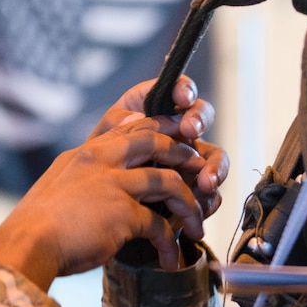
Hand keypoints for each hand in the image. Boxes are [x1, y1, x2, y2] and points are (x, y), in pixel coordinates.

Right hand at [0, 77, 229, 287]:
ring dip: (188, 205)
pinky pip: (160, 225)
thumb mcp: (58, 186)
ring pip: (168, 183)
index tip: (176, 141)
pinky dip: (170, 243)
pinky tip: (170, 259)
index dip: (160, 129)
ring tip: (196, 225)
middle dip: (183, 155)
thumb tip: (95, 184)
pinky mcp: (122, 214)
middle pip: (155, 141)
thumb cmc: (38, 226)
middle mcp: (100, 161)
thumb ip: (81, 176)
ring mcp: (112, 184)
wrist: (26, 245)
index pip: (130, 125)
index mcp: (85, 153)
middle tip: (200, 174)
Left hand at [86, 76, 228, 227]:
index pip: (175, 90)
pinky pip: (210, 192)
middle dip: (199, 120)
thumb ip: (113, 126)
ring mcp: (187, 161)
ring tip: (206, 181)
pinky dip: (209, 199)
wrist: (94, 217)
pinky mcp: (193, 190)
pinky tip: (199, 209)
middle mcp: (174, 133)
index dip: (183, 89)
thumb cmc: (92, 175)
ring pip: (213, 156)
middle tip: (191, 130)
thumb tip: (134, 114)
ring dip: (214, 165)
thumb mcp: (96, 148)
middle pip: (200, 116)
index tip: (182, 98)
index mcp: (151, 112)